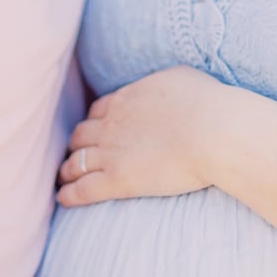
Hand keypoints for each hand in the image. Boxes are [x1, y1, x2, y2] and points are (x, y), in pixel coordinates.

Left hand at [57, 66, 228, 205]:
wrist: (213, 131)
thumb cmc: (207, 103)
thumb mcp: (181, 77)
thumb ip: (164, 82)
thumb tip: (165, 85)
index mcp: (126, 99)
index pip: (98, 111)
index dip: (94, 122)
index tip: (95, 131)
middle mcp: (111, 125)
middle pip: (81, 135)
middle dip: (76, 145)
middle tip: (76, 154)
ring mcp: (111, 153)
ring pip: (76, 162)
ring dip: (68, 170)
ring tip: (64, 178)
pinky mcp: (118, 180)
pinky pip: (84, 189)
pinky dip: (69, 194)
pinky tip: (63, 199)